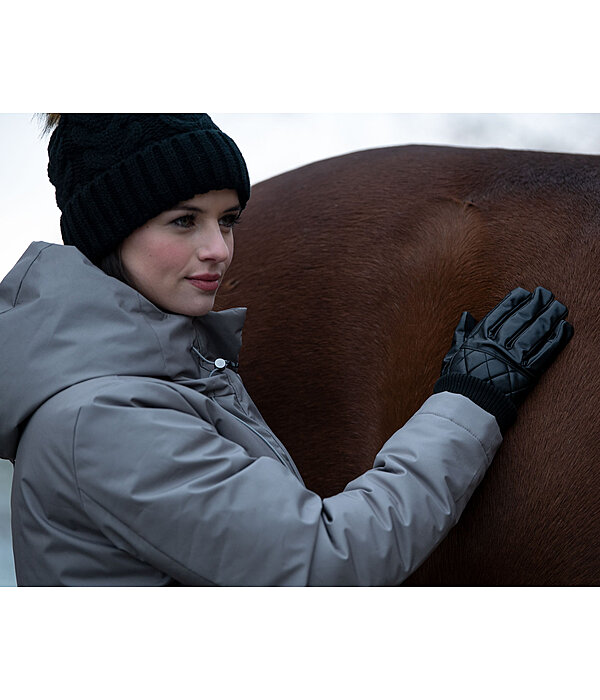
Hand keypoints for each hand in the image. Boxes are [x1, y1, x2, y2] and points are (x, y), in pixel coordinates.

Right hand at [439, 287, 573, 406]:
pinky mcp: (527, 373)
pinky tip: (564, 328)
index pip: (501, 312)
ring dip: (550, 317)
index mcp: (480, 337)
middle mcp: (498, 344)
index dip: (515, 301)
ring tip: (560, 307)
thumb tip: (467, 316)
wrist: (467, 406)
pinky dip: (557, 339)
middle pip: (521, 318)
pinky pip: (545, 352)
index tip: (524, 293)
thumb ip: (461, 333)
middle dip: (536, 303)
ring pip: (536, 331)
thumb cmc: (458, 381)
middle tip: (546, 294)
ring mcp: (513, 357)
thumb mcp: (453, 353)